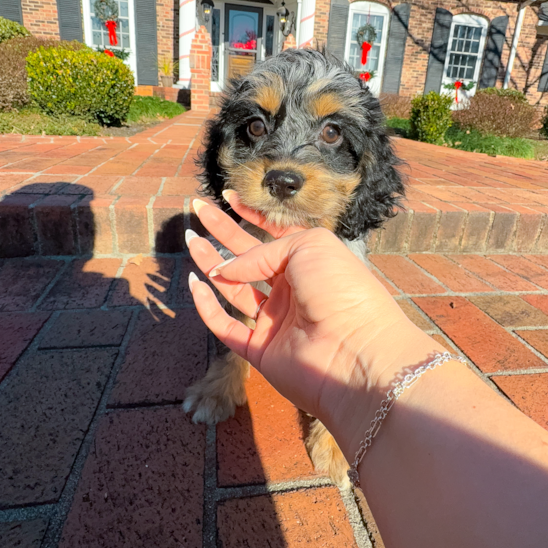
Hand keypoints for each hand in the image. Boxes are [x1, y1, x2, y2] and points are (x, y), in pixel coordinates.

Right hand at [186, 193, 435, 457]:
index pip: (274, 233)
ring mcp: (276, 321)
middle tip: (197, 211)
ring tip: (191, 240)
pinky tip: (196, 283)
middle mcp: (293, 289)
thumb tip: (227, 267)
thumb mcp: (309, 247)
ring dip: (211, 264)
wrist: (356, 350)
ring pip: (234, 289)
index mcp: (310, 262)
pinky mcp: (261, 350)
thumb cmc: (343, 290)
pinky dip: (208, 307)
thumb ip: (263, 251)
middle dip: (222, 233)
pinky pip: (227, 326)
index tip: (226, 196)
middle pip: (249, 257)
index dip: (251, 215)